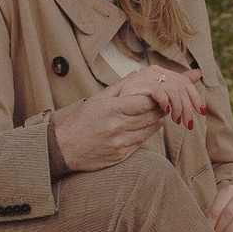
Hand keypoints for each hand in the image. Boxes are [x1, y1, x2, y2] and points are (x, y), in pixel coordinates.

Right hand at [50, 69, 204, 171]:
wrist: (66, 149)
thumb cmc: (81, 121)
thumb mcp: (97, 99)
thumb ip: (119, 87)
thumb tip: (138, 75)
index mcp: (112, 109)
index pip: (144, 101)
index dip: (156, 96)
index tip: (160, 92)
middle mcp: (117, 126)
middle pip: (150, 115)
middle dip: (161, 107)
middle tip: (166, 101)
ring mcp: (120, 143)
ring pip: (149, 129)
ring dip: (157, 120)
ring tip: (160, 112)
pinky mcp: (121, 156)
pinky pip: (142, 142)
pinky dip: (148, 133)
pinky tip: (149, 126)